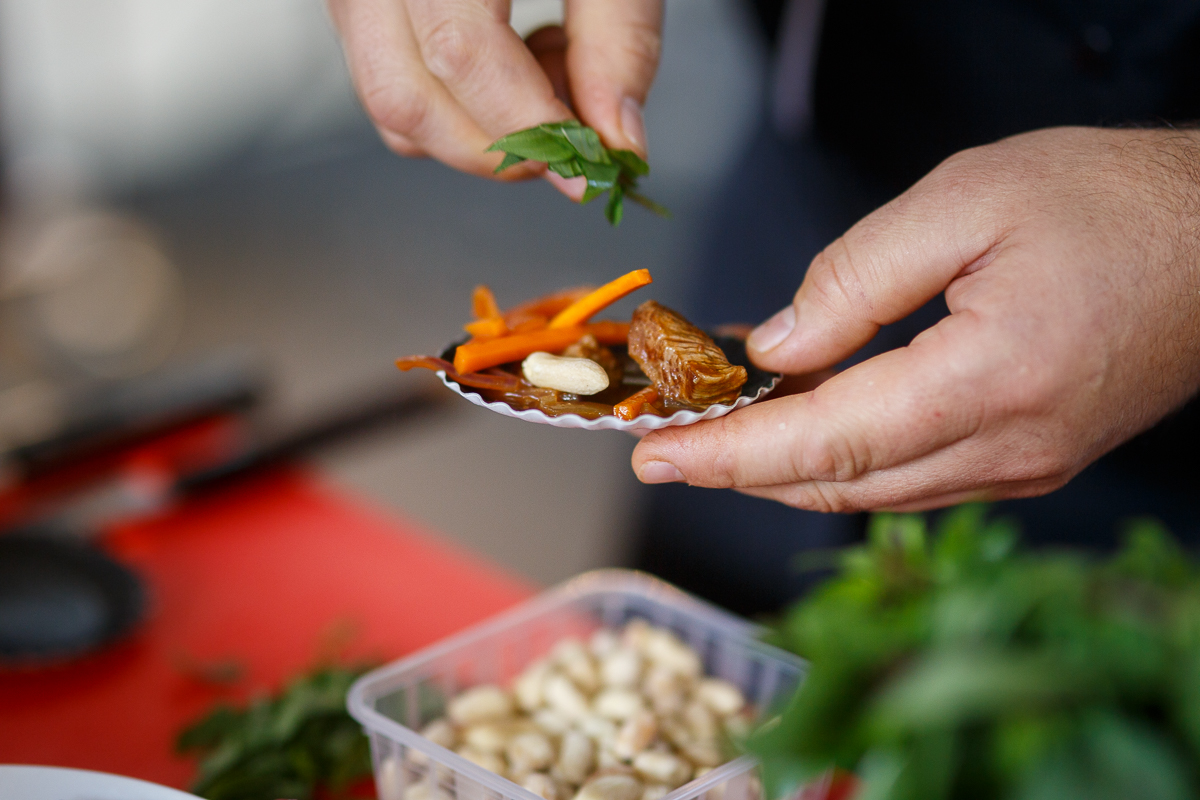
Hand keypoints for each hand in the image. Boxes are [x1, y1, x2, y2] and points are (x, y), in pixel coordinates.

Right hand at [326, 0, 661, 197]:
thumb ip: (620, 42)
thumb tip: (618, 145)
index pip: (462, 51)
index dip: (530, 126)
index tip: (590, 167)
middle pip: (407, 98)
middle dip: (503, 146)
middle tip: (577, 126)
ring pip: (393, 107)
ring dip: (482, 130)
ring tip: (549, 65)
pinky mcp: (361, 3)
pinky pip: (394, 86)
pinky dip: (461, 108)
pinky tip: (514, 57)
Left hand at [632, 127, 1199, 511]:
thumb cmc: (1110, 202)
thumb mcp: (967, 203)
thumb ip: (856, 279)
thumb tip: (776, 346)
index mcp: (989, 384)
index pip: (825, 443)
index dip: (731, 452)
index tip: (656, 452)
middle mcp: (1006, 448)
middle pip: (838, 485)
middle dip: (740, 468)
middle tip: (666, 443)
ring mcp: (1023, 465)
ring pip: (872, 492)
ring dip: (787, 468)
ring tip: (721, 428)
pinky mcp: (1031, 458)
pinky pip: (912, 477)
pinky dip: (845, 457)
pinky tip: (807, 420)